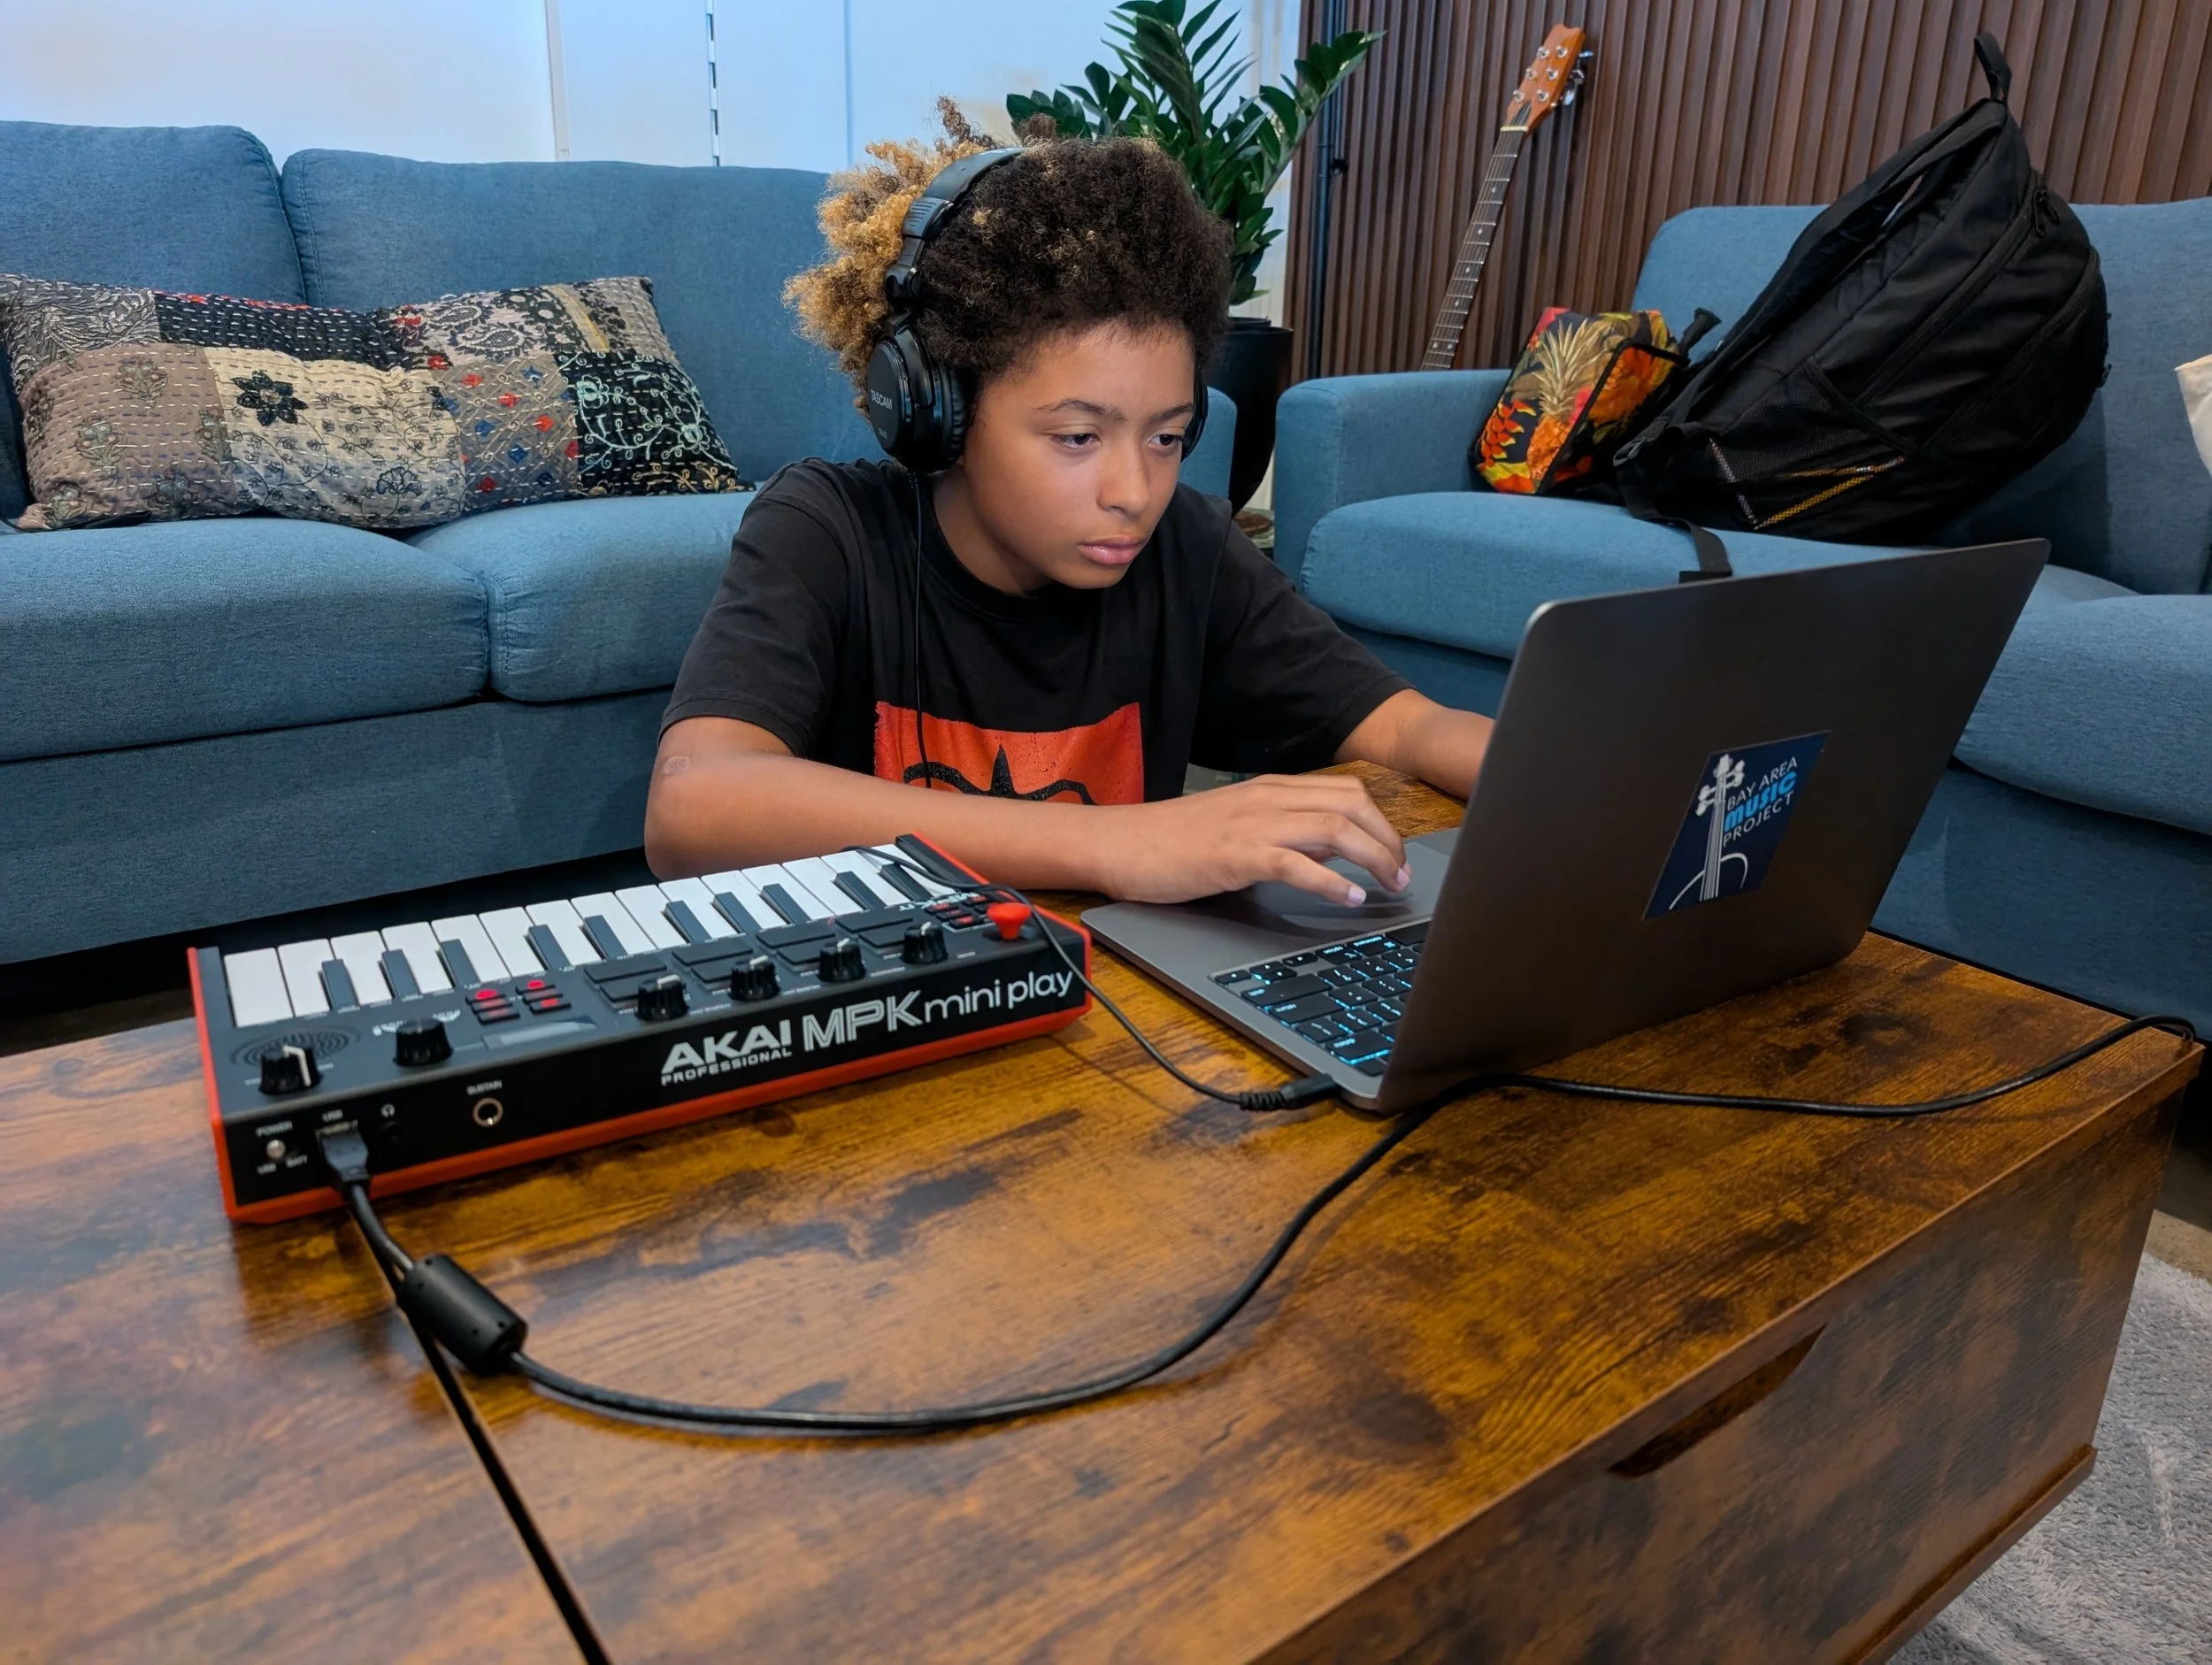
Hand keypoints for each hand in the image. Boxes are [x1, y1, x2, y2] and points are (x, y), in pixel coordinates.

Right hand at [1087, 774, 1410, 905]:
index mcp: (1271, 789)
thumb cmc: (1172, 841)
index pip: (1347, 792)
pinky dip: (1332, 882)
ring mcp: (1253, 824)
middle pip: (1352, 805)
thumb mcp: (1239, 828)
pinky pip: (1297, 863)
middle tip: (1402, 875)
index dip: (1382, 823)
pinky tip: (1349, 898)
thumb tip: (1331, 851)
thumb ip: (1286, 833)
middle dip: (1389, 840)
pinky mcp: (1236, 854)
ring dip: (1373, 858)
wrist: (1120, 843)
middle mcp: (1268, 798)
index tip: (1397, 857)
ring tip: (1389, 886)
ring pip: (1335, 828)